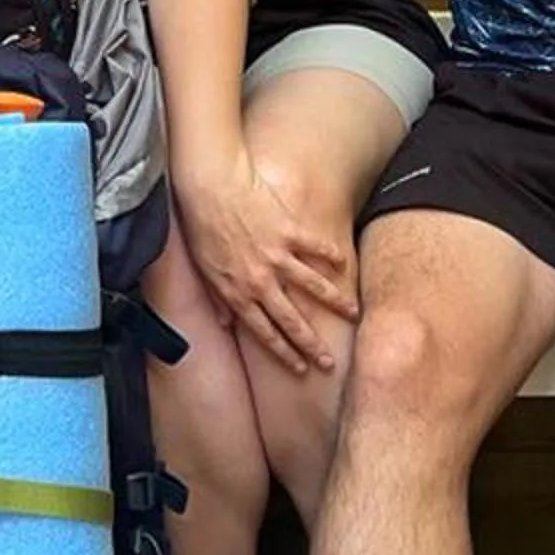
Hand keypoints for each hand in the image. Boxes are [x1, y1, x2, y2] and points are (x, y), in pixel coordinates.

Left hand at [178, 153, 358, 377]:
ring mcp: (277, 256)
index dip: (284, 354)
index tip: (300, 368)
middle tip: (330, 362)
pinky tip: (344, 265)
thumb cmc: (201, 227)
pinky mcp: (289, 230)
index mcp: (237, 292)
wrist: (208, 186)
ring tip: (353, 314)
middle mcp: (260, 280)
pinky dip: (331, 256)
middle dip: (312, 345)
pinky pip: (316, 248)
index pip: (265, 333)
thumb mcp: (203, 269)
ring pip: (313, 287)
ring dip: (334, 303)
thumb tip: (226, 323)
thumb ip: (218, 299)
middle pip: (292, 321)